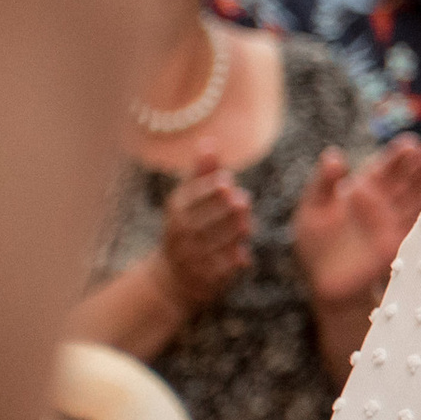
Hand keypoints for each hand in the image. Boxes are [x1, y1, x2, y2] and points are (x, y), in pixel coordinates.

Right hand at [155, 150, 252, 313]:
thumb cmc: (190, 226)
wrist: (175, 276)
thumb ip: (203, 173)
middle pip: (202, 220)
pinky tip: (243, 255)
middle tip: (242, 200)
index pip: (191, 198)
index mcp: (178, 210)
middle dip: (223, 211)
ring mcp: (190, 257)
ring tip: (246, 225)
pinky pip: (219, 269)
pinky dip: (232, 262)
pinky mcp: (204, 277)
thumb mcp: (190, 199)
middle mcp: (180, 233)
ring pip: (212, 245)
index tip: (227, 181)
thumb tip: (209, 141)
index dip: (208, 189)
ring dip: (231, 234)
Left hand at [292, 138, 420, 306]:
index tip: (410, 144)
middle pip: (406, 179)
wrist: (327, 284)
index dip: (397, 156)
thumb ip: (323, 183)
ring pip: (418, 196)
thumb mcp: (312, 210)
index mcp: (362, 190)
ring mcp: (394, 220)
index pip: (383, 168)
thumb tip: (334, 155)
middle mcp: (383, 202)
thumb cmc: (315, 246)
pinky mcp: (403, 239)